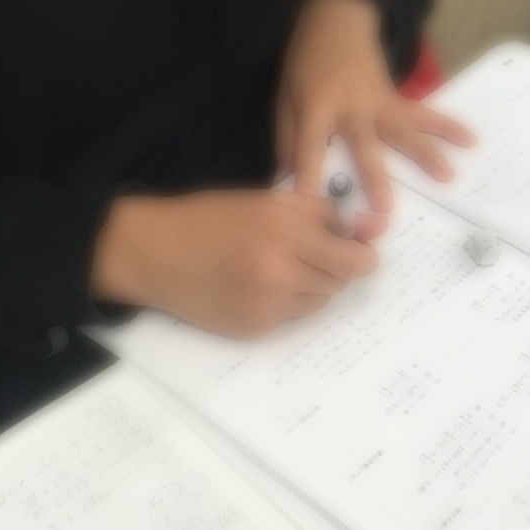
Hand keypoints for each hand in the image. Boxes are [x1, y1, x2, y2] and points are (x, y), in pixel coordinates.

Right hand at [92, 190, 387, 337]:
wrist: (156, 252)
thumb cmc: (211, 218)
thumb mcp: (268, 200)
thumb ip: (323, 213)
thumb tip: (374, 230)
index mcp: (286, 230)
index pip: (354, 259)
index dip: (363, 255)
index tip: (359, 250)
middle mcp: (280, 271)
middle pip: (341, 282)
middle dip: (335, 268)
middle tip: (311, 253)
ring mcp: (267, 305)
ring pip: (320, 302)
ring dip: (312, 286)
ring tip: (278, 267)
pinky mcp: (254, 329)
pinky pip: (293, 319)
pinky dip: (287, 303)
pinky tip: (258, 286)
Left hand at [276, 0, 475, 212]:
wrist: (335, 20)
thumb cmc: (304, 63)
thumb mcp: (284, 96)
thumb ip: (288, 138)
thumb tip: (288, 180)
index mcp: (316, 104)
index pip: (310, 142)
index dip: (308, 168)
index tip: (309, 196)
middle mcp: (351, 106)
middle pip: (363, 143)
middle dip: (374, 175)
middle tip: (387, 206)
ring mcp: (378, 101)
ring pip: (404, 130)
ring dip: (426, 154)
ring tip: (448, 177)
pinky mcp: (395, 98)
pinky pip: (422, 115)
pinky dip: (447, 126)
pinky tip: (471, 139)